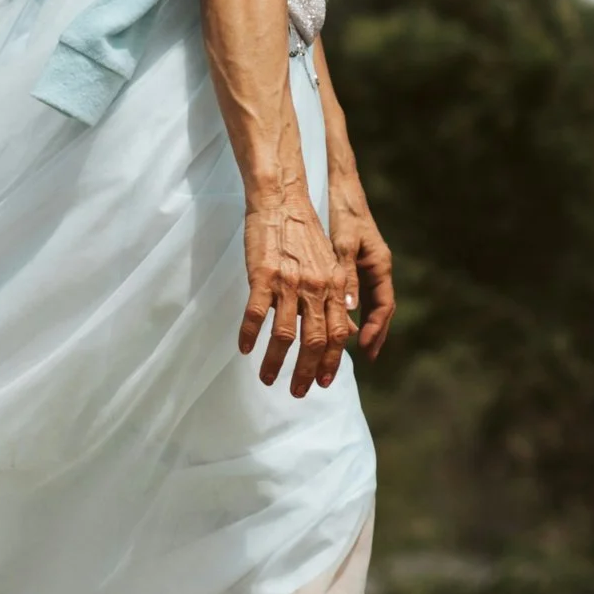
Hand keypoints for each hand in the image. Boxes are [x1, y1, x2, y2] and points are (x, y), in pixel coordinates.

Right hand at [241, 180, 352, 393]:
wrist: (281, 200)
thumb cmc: (303, 233)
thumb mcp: (331, 263)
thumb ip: (339, 296)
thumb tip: (349, 328)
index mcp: (334, 286)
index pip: (338, 334)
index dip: (331, 361)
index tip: (323, 381)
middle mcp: (315, 287)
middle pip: (314, 341)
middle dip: (306, 372)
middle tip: (298, 392)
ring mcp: (288, 283)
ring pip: (285, 334)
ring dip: (276, 362)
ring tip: (267, 379)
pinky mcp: (262, 275)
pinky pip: (256, 314)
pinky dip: (250, 335)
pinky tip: (244, 350)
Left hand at [331, 181, 395, 361]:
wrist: (344, 192)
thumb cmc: (344, 215)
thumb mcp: (343, 245)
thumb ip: (346, 275)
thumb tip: (352, 308)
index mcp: (380, 266)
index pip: (383, 305)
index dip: (376, 328)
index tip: (366, 347)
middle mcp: (379, 269)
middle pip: (381, 309)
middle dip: (375, 334)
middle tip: (368, 357)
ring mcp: (371, 267)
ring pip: (372, 303)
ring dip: (366, 325)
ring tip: (357, 348)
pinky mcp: (360, 264)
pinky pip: (362, 294)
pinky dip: (356, 311)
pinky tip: (344, 323)